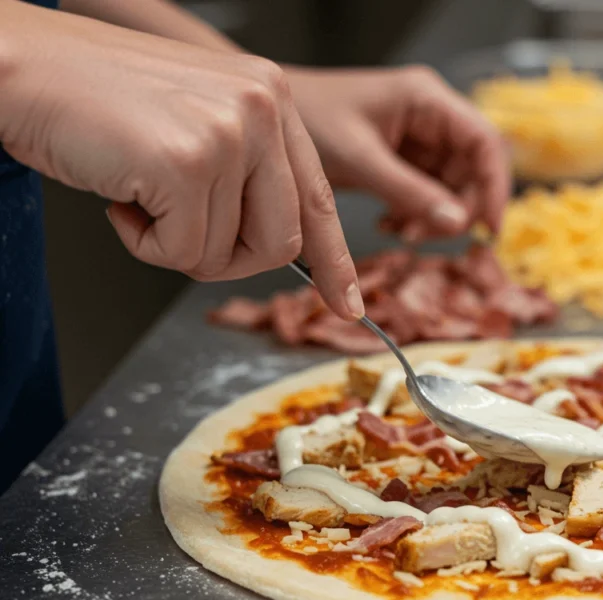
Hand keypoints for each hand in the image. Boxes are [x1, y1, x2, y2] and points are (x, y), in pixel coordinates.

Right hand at [0, 3, 362, 318]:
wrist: (19, 67)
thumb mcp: (198, 123)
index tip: (347, 304)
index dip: (333, 261)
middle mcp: (262, 109)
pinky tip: (119, 196)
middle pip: (282, 241)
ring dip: (177, 245)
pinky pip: (182, 253)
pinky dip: (143, 244)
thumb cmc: (98, 101)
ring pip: (229, 253)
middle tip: (179, 232)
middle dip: (230, 259)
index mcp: (271, 98)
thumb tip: (277, 246)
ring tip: (140, 195)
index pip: (320, 198)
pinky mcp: (187, 163)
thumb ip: (246, 174)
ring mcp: (229, 134)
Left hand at [285, 65, 510, 241]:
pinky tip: (390, 222)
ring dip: (435, 217)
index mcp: (426, 99)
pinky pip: (428, 194)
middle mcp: (430, 116)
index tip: (488, 228)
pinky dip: (416, 216)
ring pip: (452, 187)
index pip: (485, 143)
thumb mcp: (360, 158)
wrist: (266, 120)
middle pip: (473, 170)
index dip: (495, 187)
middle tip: (427, 235)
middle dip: (458, 209)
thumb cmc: (306, 116)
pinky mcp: (403, 161)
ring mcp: (418, 139)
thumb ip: (410, 191)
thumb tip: (458, 224)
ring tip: (403, 231)